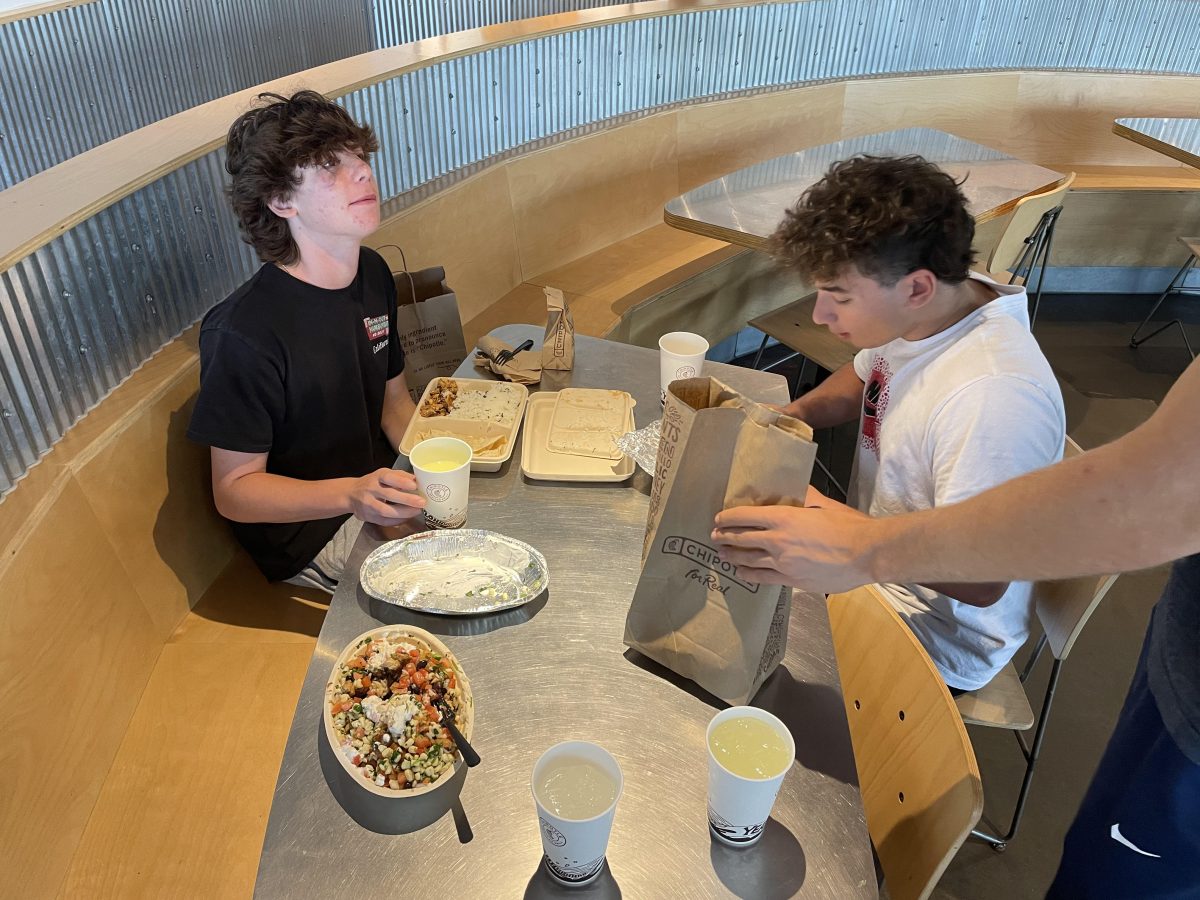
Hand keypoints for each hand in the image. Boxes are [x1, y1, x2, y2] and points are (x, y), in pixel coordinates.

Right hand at [348, 468, 425, 524]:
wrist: (351, 494)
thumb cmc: (373, 483)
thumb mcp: (384, 474)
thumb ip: (400, 476)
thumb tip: (418, 480)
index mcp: (377, 477)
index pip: (388, 477)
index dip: (401, 481)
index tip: (414, 485)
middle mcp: (371, 489)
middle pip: (389, 495)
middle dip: (407, 499)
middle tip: (422, 502)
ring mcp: (368, 504)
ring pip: (386, 511)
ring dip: (404, 512)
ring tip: (417, 511)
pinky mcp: (368, 517)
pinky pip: (384, 521)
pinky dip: (398, 520)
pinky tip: (407, 517)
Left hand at [711, 486, 877, 592]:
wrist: (867, 554)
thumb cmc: (849, 526)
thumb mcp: (824, 504)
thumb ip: (805, 497)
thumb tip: (795, 491)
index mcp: (784, 518)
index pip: (746, 516)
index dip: (728, 517)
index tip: (718, 518)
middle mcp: (778, 540)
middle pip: (742, 538)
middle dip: (724, 537)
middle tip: (714, 536)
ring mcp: (783, 563)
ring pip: (748, 560)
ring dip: (732, 556)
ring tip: (722, 554)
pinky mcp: (792, 580)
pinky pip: (763, 578)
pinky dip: (749, 574)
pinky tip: (742, 572)